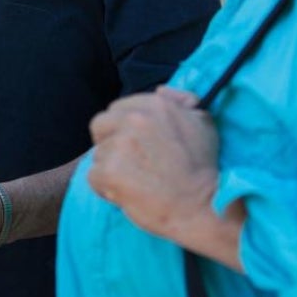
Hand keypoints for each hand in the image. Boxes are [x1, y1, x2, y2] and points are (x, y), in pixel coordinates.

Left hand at [88, 87, 221, 241]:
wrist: (201, 206)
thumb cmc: (203, 167)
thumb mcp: (203, 122)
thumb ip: (181, 100)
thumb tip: (160, 90)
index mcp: (155, 104)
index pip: (118, 109)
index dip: (125, 129)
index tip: (139, 146)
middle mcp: (135, 119)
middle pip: (101, 125)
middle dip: (110, 143)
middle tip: (131, 163)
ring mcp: (120, 144)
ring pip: (98, 153)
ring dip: (111, 167)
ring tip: (135, 181)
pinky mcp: (109, 170)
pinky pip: (93, 176)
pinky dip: (105, 188)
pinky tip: (126, 193)